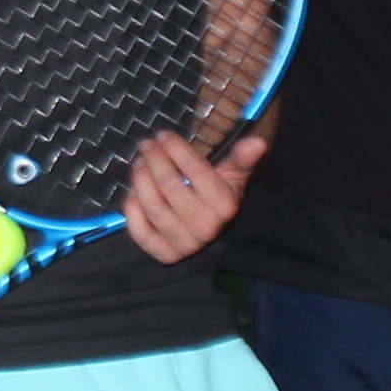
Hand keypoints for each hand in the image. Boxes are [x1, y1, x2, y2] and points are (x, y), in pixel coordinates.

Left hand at [119, 126, 269, 263]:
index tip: (164, 135)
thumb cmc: (218, 189)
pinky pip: (140, 232)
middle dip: (155, 160)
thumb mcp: (232, 172)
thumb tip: (258, 142)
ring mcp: (185, 245)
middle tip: (147, 145)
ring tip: (139, 163)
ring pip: (153, 206)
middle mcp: (207, 228)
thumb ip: (242, 157)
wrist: (210, 222)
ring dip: (140, 180)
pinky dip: (132, 210)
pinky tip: (133, 192)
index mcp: (225, 206)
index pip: (196, 170)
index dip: (176, 149)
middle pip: (170, 186)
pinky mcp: (165, 255)